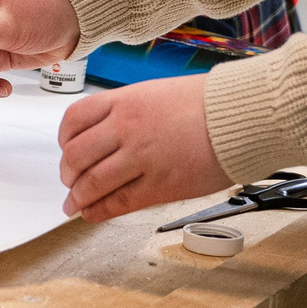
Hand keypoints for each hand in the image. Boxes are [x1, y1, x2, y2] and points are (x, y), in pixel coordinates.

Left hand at [55, 77, 228, 221]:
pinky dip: (99, 211)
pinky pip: (118, 202)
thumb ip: (128, 111)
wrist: (243, 116)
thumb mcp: (156, 93)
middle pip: (76, 155)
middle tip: (68, 181)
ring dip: (78, 197)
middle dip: (67, 172)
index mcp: (123, 101)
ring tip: (74, 204)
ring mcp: (140, 158)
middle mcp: (125, 128)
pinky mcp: (160, 185)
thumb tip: (109, 131)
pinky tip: (92, 214)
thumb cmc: (209, 102)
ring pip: (92, 182)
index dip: (63, 140)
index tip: (65, 149)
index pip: (74, 120)